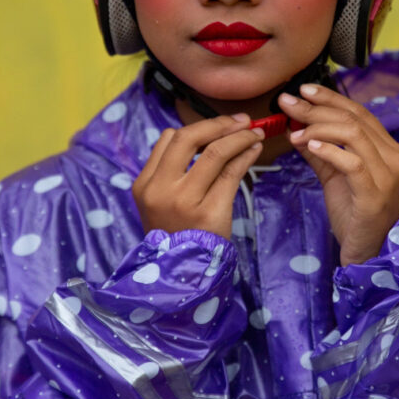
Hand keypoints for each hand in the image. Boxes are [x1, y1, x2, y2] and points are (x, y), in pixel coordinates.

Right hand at [133, 115, 264, 239]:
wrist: (181, 277)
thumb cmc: (176, 237)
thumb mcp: (161, 204)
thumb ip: (173, 174)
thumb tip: (209, 137)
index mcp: (144, 184)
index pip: (168, 139)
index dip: (198, 127)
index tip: (220, 125)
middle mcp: (160, 189)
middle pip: (188, 138)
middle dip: (218, 124)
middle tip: (241, 120)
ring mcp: (184, 201)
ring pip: (214, 152)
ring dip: (238, 137)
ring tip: (254, 133)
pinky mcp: (209, 212)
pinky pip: (231, 174)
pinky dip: (245, 156)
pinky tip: (254, 151)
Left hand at [279, 85, 398, 265]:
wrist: (368, 252)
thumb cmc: (354, 213)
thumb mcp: (334, 176)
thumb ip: (319, 150)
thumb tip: (295, 125)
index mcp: (387, 148)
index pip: (358, 112)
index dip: (330, 98)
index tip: (302, 91)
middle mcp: (393, 156)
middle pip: (353, 119)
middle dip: (316, 109)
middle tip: (287, 105)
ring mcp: (387, 175)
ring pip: (353, 134)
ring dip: (318, 128)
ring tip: (294, 133)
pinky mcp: (374, 194)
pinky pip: (352, 162)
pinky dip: (329, 151)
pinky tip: (309, 147)